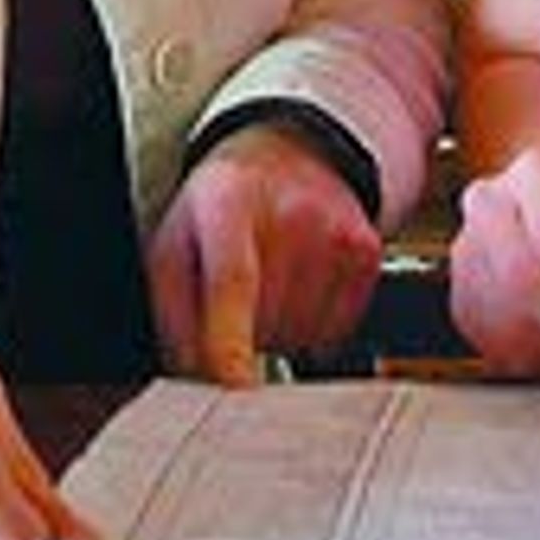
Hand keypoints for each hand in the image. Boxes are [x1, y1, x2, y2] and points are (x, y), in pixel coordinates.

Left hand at [147, 119, 382, 384]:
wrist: (290, 153)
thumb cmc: (220, 208)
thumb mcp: (174, 241)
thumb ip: (173, 310)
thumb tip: (193, 375)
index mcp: (227, 202)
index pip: (232, 282)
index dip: (230, 343)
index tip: (232, 386)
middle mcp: (288, 211)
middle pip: (265, 323)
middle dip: (242, 333)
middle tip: (235, 294)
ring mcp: (334, 230)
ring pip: (301, 335)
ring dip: (278, 332)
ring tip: (268, 283)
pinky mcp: (367, 251)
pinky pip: (336, 332)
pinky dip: (312, 327)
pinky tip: (299, 286)